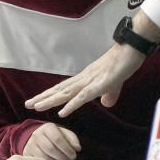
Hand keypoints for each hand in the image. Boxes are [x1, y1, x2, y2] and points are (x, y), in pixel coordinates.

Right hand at [22, 123, 80, 159]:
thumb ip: (72, 139)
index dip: (67, 149)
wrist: (38, 138)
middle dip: (62, 156)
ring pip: (44, 157)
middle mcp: (37, 135)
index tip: (74, 155)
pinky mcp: (27, 154)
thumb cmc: (55, 136)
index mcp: (47, 127)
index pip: (57, 139)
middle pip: (50, 149)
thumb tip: (77, 148)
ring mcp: (30, 145)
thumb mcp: (64, 134)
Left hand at [25, 42, 144, 116]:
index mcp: (85, 79)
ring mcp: (91, 81)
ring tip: (36, 107)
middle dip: (43, 98)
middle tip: (27, 104)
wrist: (132, 48)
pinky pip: (83, 96)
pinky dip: (72, 104)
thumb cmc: (123, 63)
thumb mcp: (115, 84)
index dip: (50, 95)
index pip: (64, 88)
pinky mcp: (100, 84)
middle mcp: (84, 79)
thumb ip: (109, 94)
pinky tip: (62, 111)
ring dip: (51, 100)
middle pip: (60, 90)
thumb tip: (106, 104)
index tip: (36, 101)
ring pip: (67, 93)